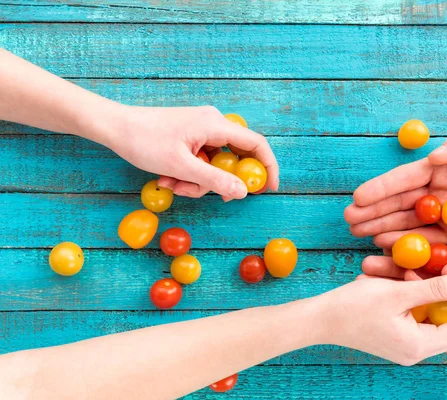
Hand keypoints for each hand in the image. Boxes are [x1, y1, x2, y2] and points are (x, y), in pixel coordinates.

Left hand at [108, 105, 278, 198]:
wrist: (115, 127)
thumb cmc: (145, 142)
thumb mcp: (181, 167)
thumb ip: (214, 180)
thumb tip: (244, 192)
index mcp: (215, 125)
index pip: (256, 144)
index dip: (267, 167)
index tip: (268, 189)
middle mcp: (213, 124)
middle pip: (235, 157)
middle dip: (220, 181)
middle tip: (213, 198)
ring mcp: (201, 130)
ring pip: (215, 163)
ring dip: (198, 181)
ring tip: (173, 185)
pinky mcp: (190, 136)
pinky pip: (201, 160)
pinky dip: (190, 174)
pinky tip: (168, 178)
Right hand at [317, 273, 446, 364]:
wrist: (318, 319)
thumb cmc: (354, 305)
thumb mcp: (398, 292)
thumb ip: (436, 288)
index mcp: (419, 346)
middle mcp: (415, 352)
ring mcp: (403, 347)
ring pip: (433, 319)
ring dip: (437, 295)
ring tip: (438, 270)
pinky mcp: (394, 338)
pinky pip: (417, 319)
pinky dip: (420, 300)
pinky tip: (415, 279)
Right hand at [344, 130, 446, 246]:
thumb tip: (432, 156)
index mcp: (443, 169)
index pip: (406, 179)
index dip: (381, 188)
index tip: (358, 197)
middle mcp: (439, 193)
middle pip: (399, 203)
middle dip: (373, 211)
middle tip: (348, 220)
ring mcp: (446, 217)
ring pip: (407, 223)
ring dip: (381, 228)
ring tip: (358, 233)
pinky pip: (427, 242)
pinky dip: (405, 244)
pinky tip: (384, 246)